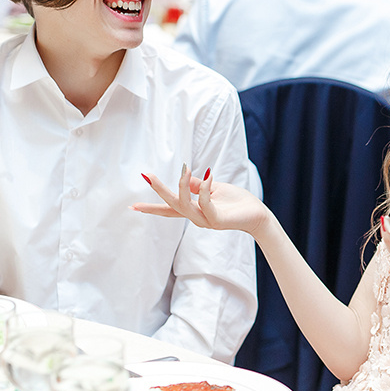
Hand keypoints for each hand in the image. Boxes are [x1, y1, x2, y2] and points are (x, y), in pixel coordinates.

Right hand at [133, 166, 268, 235]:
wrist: (257, 213)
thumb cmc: (237, 201)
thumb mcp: (214, 188)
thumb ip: (198, 185)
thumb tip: (185, 175)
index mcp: (193, 210)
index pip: (168, 209)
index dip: (151, 207)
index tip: (132, 206)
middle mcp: (196, 218)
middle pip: (171, 205)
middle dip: (158, 190)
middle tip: (147, 175)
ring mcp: (205, 221)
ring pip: (184, 205)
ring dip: (181, 186)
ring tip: (184, 169)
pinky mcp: (217, 221)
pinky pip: (205, 204)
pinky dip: (204, 189)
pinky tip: (208, 175)